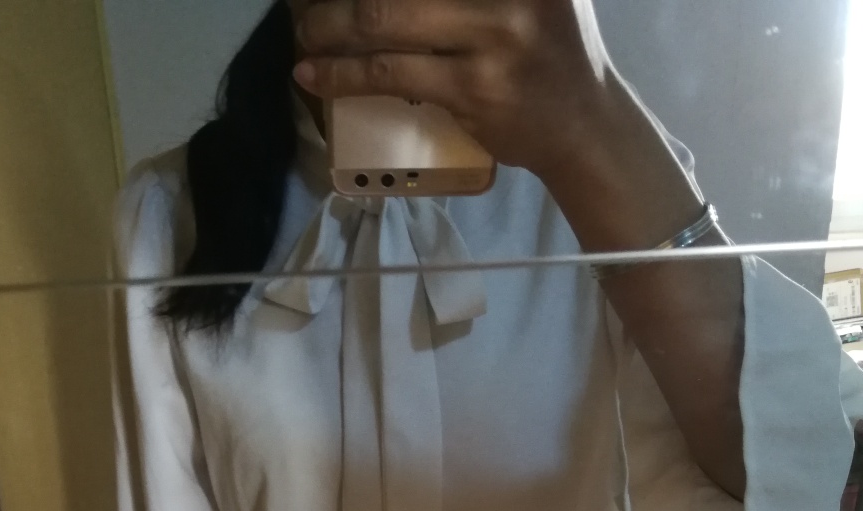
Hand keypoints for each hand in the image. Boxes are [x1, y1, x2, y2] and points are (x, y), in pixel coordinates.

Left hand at [293, 0, 614, 177]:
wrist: (583, 123)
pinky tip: (315, 74)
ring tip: (303, 34)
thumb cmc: (546, 46)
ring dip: (328, 28)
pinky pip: (391, 73)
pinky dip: (343, 75)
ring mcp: (494, 34)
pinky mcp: (474, 87)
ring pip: (383, 19)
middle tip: (305, 2)